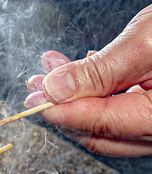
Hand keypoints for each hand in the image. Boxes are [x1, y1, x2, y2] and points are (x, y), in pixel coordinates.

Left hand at [24, 4, 151, 156]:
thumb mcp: (148, 42)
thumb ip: (100, 70)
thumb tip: (55, 89)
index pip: (99, 124)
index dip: (60, 111)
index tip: (33, 97)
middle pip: (98, 131)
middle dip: (61, 107)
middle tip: (34, 86)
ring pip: (106, 122)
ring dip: (73, 98)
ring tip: (48, 72)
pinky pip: (120, 111)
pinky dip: (95, 94)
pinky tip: (78, 72)